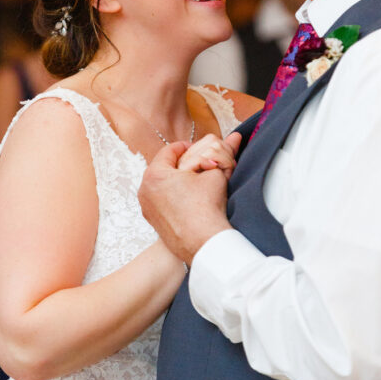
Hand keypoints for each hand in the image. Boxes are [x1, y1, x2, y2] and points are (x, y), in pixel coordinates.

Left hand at [138, 132, 240, 265]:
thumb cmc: (207, 208)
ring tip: (197, 183)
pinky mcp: (152, 221)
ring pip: (162, 185)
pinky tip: (191, 200)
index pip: (170, 150)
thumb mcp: (216, 173)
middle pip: (164, 167)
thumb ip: (223, 153)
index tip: (201, 151)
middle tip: (200, 166)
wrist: (204, 243)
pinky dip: (174, 196)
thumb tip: (236, 137)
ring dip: (177, 180)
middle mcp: (145, 189)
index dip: (188, 147)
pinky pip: (161, 201)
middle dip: (182, 164)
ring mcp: (147, 207)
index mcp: (155, 173)